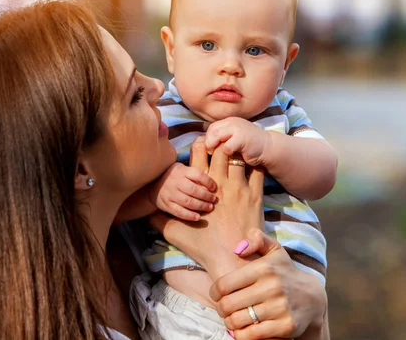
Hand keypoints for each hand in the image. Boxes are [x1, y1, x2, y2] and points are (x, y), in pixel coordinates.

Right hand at [149, 162, 216, 220]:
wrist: (153, 185)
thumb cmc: (175, 177)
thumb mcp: (183, 169)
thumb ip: (195, 174)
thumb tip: (214, 182)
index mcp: (181, 171)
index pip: (197, 175)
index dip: (208, 181)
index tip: (215, 188)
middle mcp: (175, 182)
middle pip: (193, 190)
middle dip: (206, 196)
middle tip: (214, 200)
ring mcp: (170, 194)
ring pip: (187, 201)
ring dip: (200, 206)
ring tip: (209, 207)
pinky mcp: (167, 205)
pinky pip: (179, 212)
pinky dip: (189, 215)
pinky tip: (198, 217)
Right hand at [150, 137, 264, 277]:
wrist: (232, 260)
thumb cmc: (203, 248)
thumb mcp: (174, 233)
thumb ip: (159, 220)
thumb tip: (147, 213)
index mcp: (201, 186)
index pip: (199, 151)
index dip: (201, 144)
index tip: (203, 146)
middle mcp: (220, 182)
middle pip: (221, 148)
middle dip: (221, 144)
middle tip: (222, 146)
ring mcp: (240, 187)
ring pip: (239, 157)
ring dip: (237, 154)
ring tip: (237, 154)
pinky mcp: (256, 196)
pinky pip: (258, 172)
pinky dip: (255, 166)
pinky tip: (253, 167)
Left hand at [204, 117, 271, 165]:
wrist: (269, 147)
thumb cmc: (249, 146)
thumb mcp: (234, 138)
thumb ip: (222, 138)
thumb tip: (204, 145)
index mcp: (229, 122)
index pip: (212, 128)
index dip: (207, 138)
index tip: (208, 148)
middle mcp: (232, 123)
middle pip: (212, 131)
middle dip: (208, 142)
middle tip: (209, 152)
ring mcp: (238, 130)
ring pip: (217, 136)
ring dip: (213, 147)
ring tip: (216, 155)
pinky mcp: (243, 140)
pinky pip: (227, 147)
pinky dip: (226, 153)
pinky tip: (230, 157)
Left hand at [211, 229, 327, 339]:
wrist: (312, 298)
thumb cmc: (285, 273)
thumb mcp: (274, 250)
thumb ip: (257, 239)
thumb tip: (238, 248)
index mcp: (264, 268)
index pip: (224, 284)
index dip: (215, 292)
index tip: (216, 294)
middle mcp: (271, 287)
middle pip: (228, 305)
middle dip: (221, 308)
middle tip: (224, 308)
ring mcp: (279, 308)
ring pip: (237, 321)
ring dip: (230, 322)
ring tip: (232, 318)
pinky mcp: (285, 326)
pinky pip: (251, 335)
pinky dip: (241, 335)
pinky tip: (243, 329)